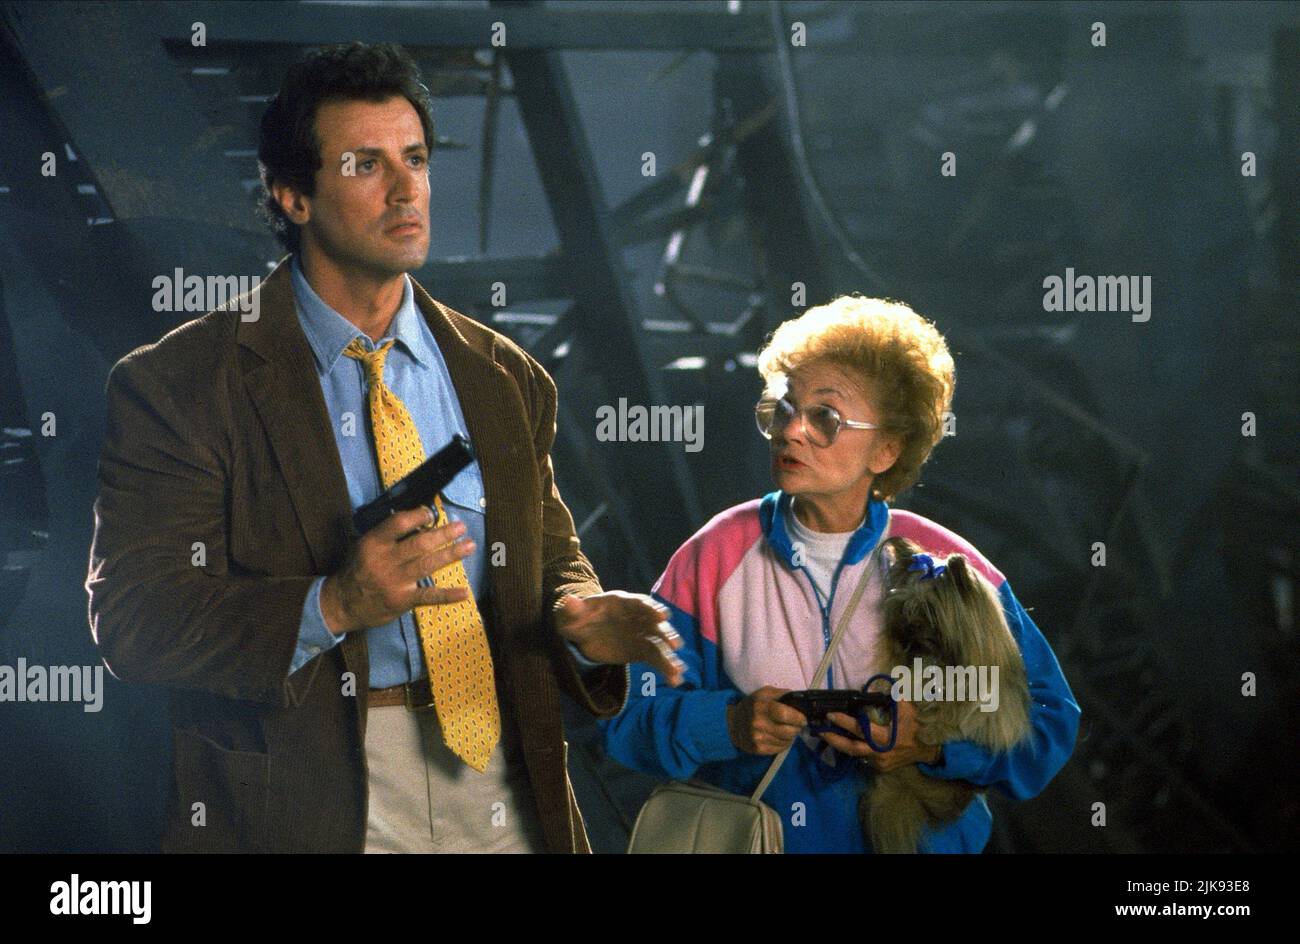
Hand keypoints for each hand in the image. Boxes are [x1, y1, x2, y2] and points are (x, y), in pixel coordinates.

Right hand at [320, 505, 473, 633]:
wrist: (342, 603)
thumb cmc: (357, 570)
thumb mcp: (363, 546)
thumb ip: (386, 534)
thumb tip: (416, 519)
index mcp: (374, 543)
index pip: (398, 524)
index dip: (418, 516)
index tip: (432, 513)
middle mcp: (385, 561)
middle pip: (419, 544)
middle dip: (443, 534)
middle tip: (461, 526)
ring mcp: (394, 581)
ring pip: (427, 565)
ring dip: (451, 554)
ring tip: (469, 545)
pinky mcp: (402, 600)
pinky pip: (428, 597)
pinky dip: (447, 595)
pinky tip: (464, 592)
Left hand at [555, 591, 685, 684]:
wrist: (582, 631)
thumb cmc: (577, 617)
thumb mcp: (571, 613)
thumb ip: (571, 609)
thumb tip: (568, 601)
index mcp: (621, 603)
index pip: (638, 603)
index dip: (650, 608)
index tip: (662, 615)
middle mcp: (636, 617)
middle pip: (654, 624)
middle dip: (665, 633)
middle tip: (675, 645)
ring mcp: (640, 634)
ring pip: (658, 644)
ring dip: (668, 657)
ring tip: (678, 671)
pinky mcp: (640, 650)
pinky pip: (655, 659)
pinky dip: (665, 668)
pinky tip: (675, 680)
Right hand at [726, 686, 807, 754]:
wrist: (732, 723)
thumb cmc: (752, 706)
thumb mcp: (764, 693)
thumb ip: (782, 694)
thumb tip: (801, 700)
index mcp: (760, 706)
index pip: (785, 714)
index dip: (798, 717)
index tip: (802, 718)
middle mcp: (758, 723)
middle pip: (788, 731)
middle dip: (797, 728)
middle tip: (796, 724)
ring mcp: (757, 738)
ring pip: (787, 741)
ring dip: (791, 736)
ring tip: (786, 729)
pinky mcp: (758, 749)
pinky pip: (780, 748)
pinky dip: (784, 743)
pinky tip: (779, 737)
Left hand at [820, 699, 941, 771]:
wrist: (930, 748)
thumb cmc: (917, 725)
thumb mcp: (905, 707)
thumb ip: (888, 697)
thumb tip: (868, 690)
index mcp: (887, 737)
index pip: (860, 729)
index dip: (844, 722)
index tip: (830, 715)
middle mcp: (881, 753)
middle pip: (851, 748)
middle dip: (833, 740)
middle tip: (819, 731)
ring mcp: (880, 763)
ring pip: (855, 754)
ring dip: (840, 744)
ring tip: (826, 734)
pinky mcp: (880, 768)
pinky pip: (863, 758)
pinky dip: (853, 749)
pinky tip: (843, 740)